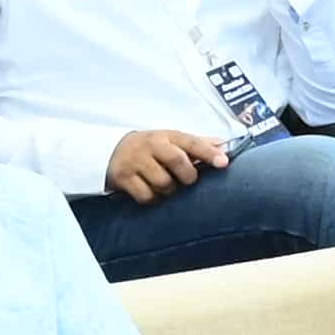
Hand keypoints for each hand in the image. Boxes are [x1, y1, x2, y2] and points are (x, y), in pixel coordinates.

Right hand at [103, 124, 227, 200]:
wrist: (110, 150)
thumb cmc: (150, 148)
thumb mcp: (170, 140)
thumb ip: (196, 143)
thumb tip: (223, 144)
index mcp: (166, 136)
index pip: (191, 142)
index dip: (208, 152)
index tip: (223, 162)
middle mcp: (150, 145)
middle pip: (177, 161)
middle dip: (188, 175)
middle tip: (187, 180)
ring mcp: (135, 161)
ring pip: (163, 182)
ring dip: (169, 190)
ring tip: (164, 185)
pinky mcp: (123, 177)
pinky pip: (146, 196)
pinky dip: (152, 198)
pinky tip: (150, 192)